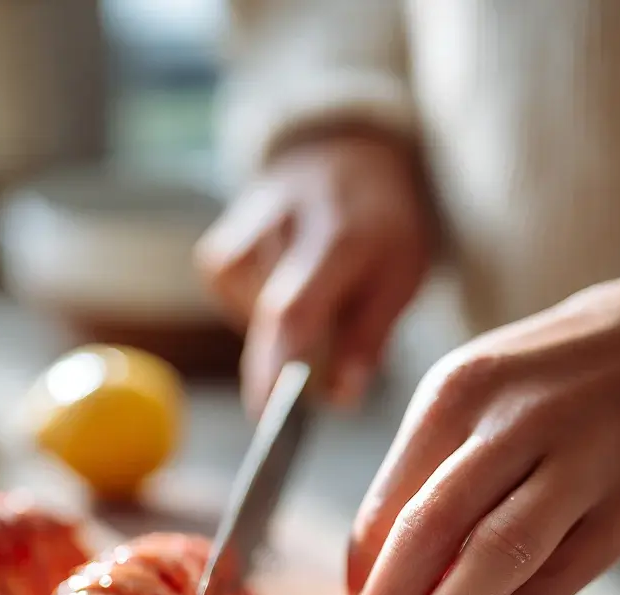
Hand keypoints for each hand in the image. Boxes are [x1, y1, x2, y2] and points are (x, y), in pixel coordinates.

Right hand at [196, 132, 432, 413]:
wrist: (347, 155)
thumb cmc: (383, 226)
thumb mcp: (400, 278)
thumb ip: (368, 339)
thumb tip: (340, 398)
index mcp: (340, 237)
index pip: (294, 310)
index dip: (278, 366)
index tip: (271, 414)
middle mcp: (283, 227)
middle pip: (266, 322)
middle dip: (282, 372)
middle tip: (299, 392)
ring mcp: (245, 234)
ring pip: (252, 320)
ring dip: (281, 337)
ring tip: (315, 301)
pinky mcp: (219, 249)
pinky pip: (232, 305)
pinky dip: (256, 314)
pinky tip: (282, 291)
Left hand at [348, 259, 619, 594]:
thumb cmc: (571, 374)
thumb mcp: (490, 393)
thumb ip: (437, 471)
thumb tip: (383, 574)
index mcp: (457, 391)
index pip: (386, 503)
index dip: (361, 578)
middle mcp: (509, 422)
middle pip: (426, 531)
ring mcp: (574, 465)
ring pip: (488, 562)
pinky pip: (551, 588)